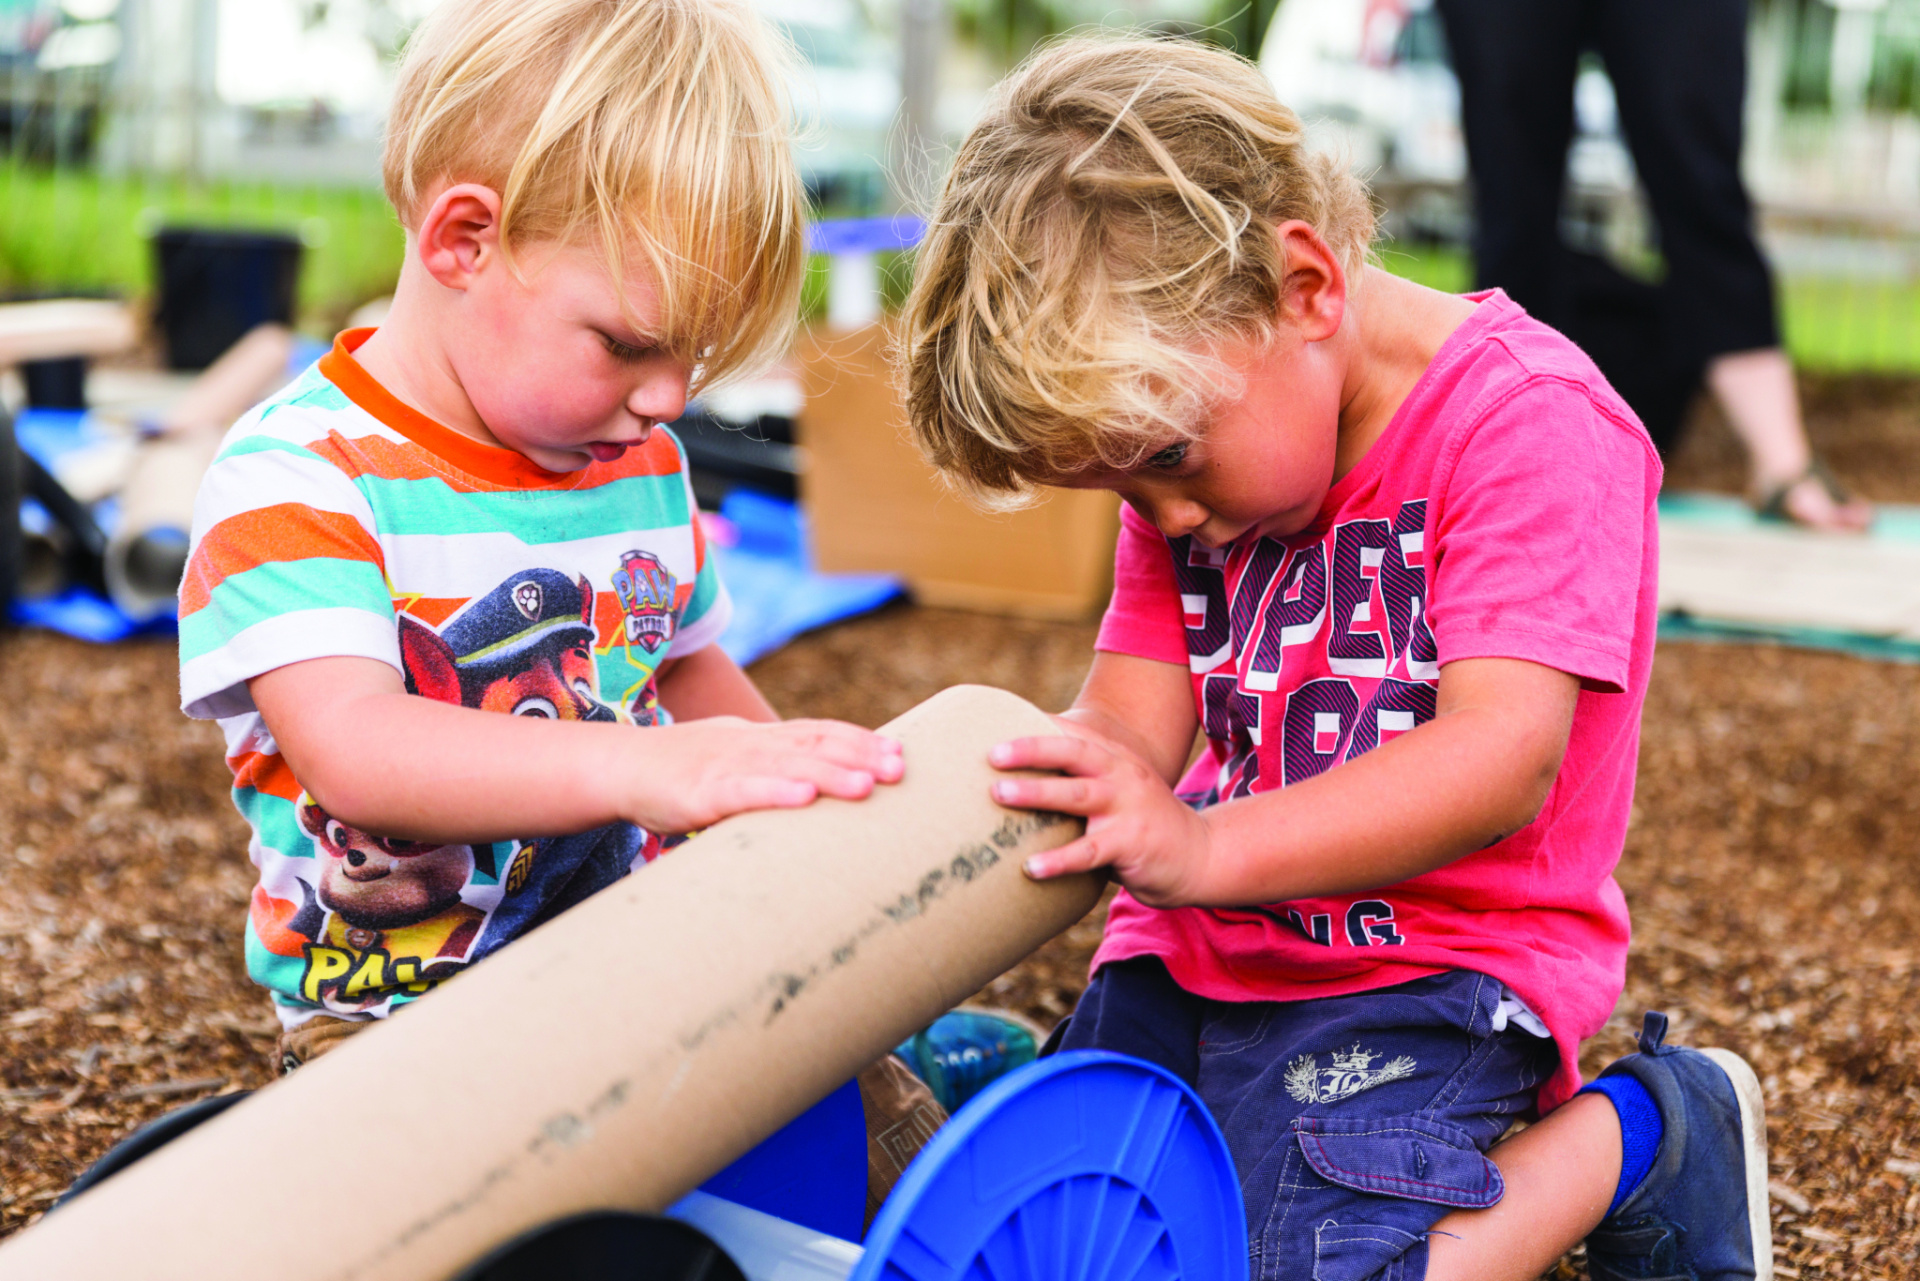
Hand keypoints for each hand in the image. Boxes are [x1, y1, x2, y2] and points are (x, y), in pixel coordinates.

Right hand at [624, 717, 903, 833]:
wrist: (622, 767)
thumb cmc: (684, 771)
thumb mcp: (735, 762)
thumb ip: (773, 771)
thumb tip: (815, 792)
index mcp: (762, 738)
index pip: (819, 732)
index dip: (860, 740)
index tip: (899, 753)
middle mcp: (752, 745)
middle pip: (815, 745)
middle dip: (860, 756)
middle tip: (900, 769)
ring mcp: (728, 766)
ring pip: (787, 765)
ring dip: (830, 774)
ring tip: (868, 785)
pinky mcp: (702, 791)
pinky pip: (743, 791)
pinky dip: (775, 792)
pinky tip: (803, 797)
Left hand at [987, 717, 1212, 906]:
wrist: (1200, 855)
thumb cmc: (1142, 824)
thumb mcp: (1119, 791)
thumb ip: (1082, 782)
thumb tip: (1019, 782)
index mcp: (1116, 759)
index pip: (1075, 733)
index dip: (1037, 725)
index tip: (996, 722)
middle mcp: (1122, 775)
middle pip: (1075, 753)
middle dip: (1032, 749)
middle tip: (992, 754)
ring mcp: (1128, 808)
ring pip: (1077, 795)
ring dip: (1036, 792)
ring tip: (998, 794)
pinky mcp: (1131, 844)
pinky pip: (1088, 852)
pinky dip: (1058, 860)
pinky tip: (1029, 867)